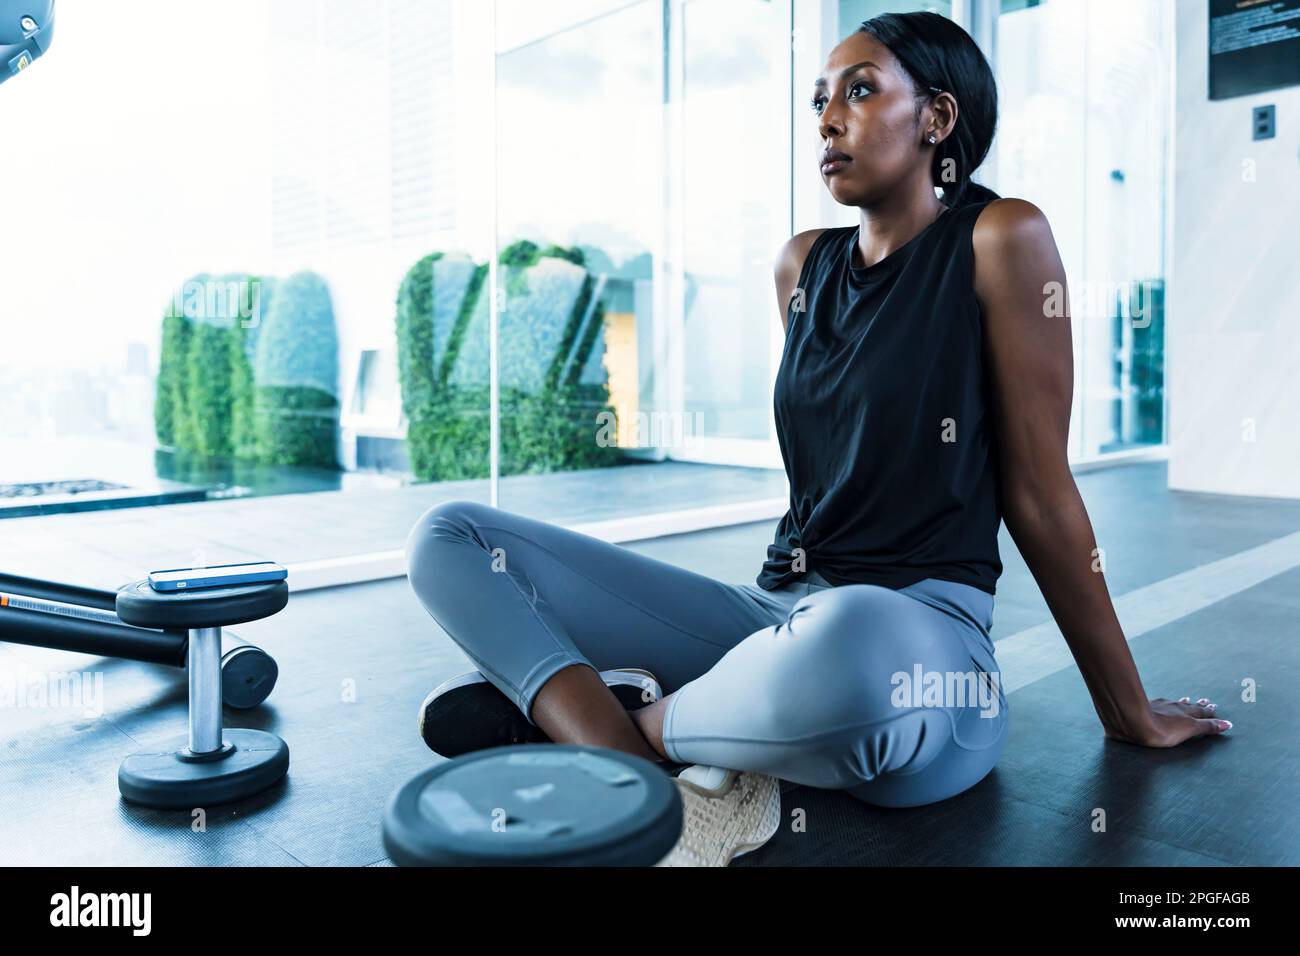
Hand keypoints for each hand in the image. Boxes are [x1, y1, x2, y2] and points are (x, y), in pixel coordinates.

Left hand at [1104, 696, 1231, 747]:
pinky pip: (1160, 704)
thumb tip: (1227, 724)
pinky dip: (1166, 704)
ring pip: (1175, 703)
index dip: (1209, 712)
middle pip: (1189, 706)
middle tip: (1207, 701)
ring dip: (1183, 703)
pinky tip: (1162, 702)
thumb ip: (1206, 727)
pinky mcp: (1145, 707)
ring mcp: (1159, 705)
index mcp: (1186, 713)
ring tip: (1188, 699)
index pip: (1202, 712)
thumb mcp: (1189, 730)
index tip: (1215, 708)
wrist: (1133, 721)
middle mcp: (1174, 706)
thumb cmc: (1163, 730)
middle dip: (1199, 705)